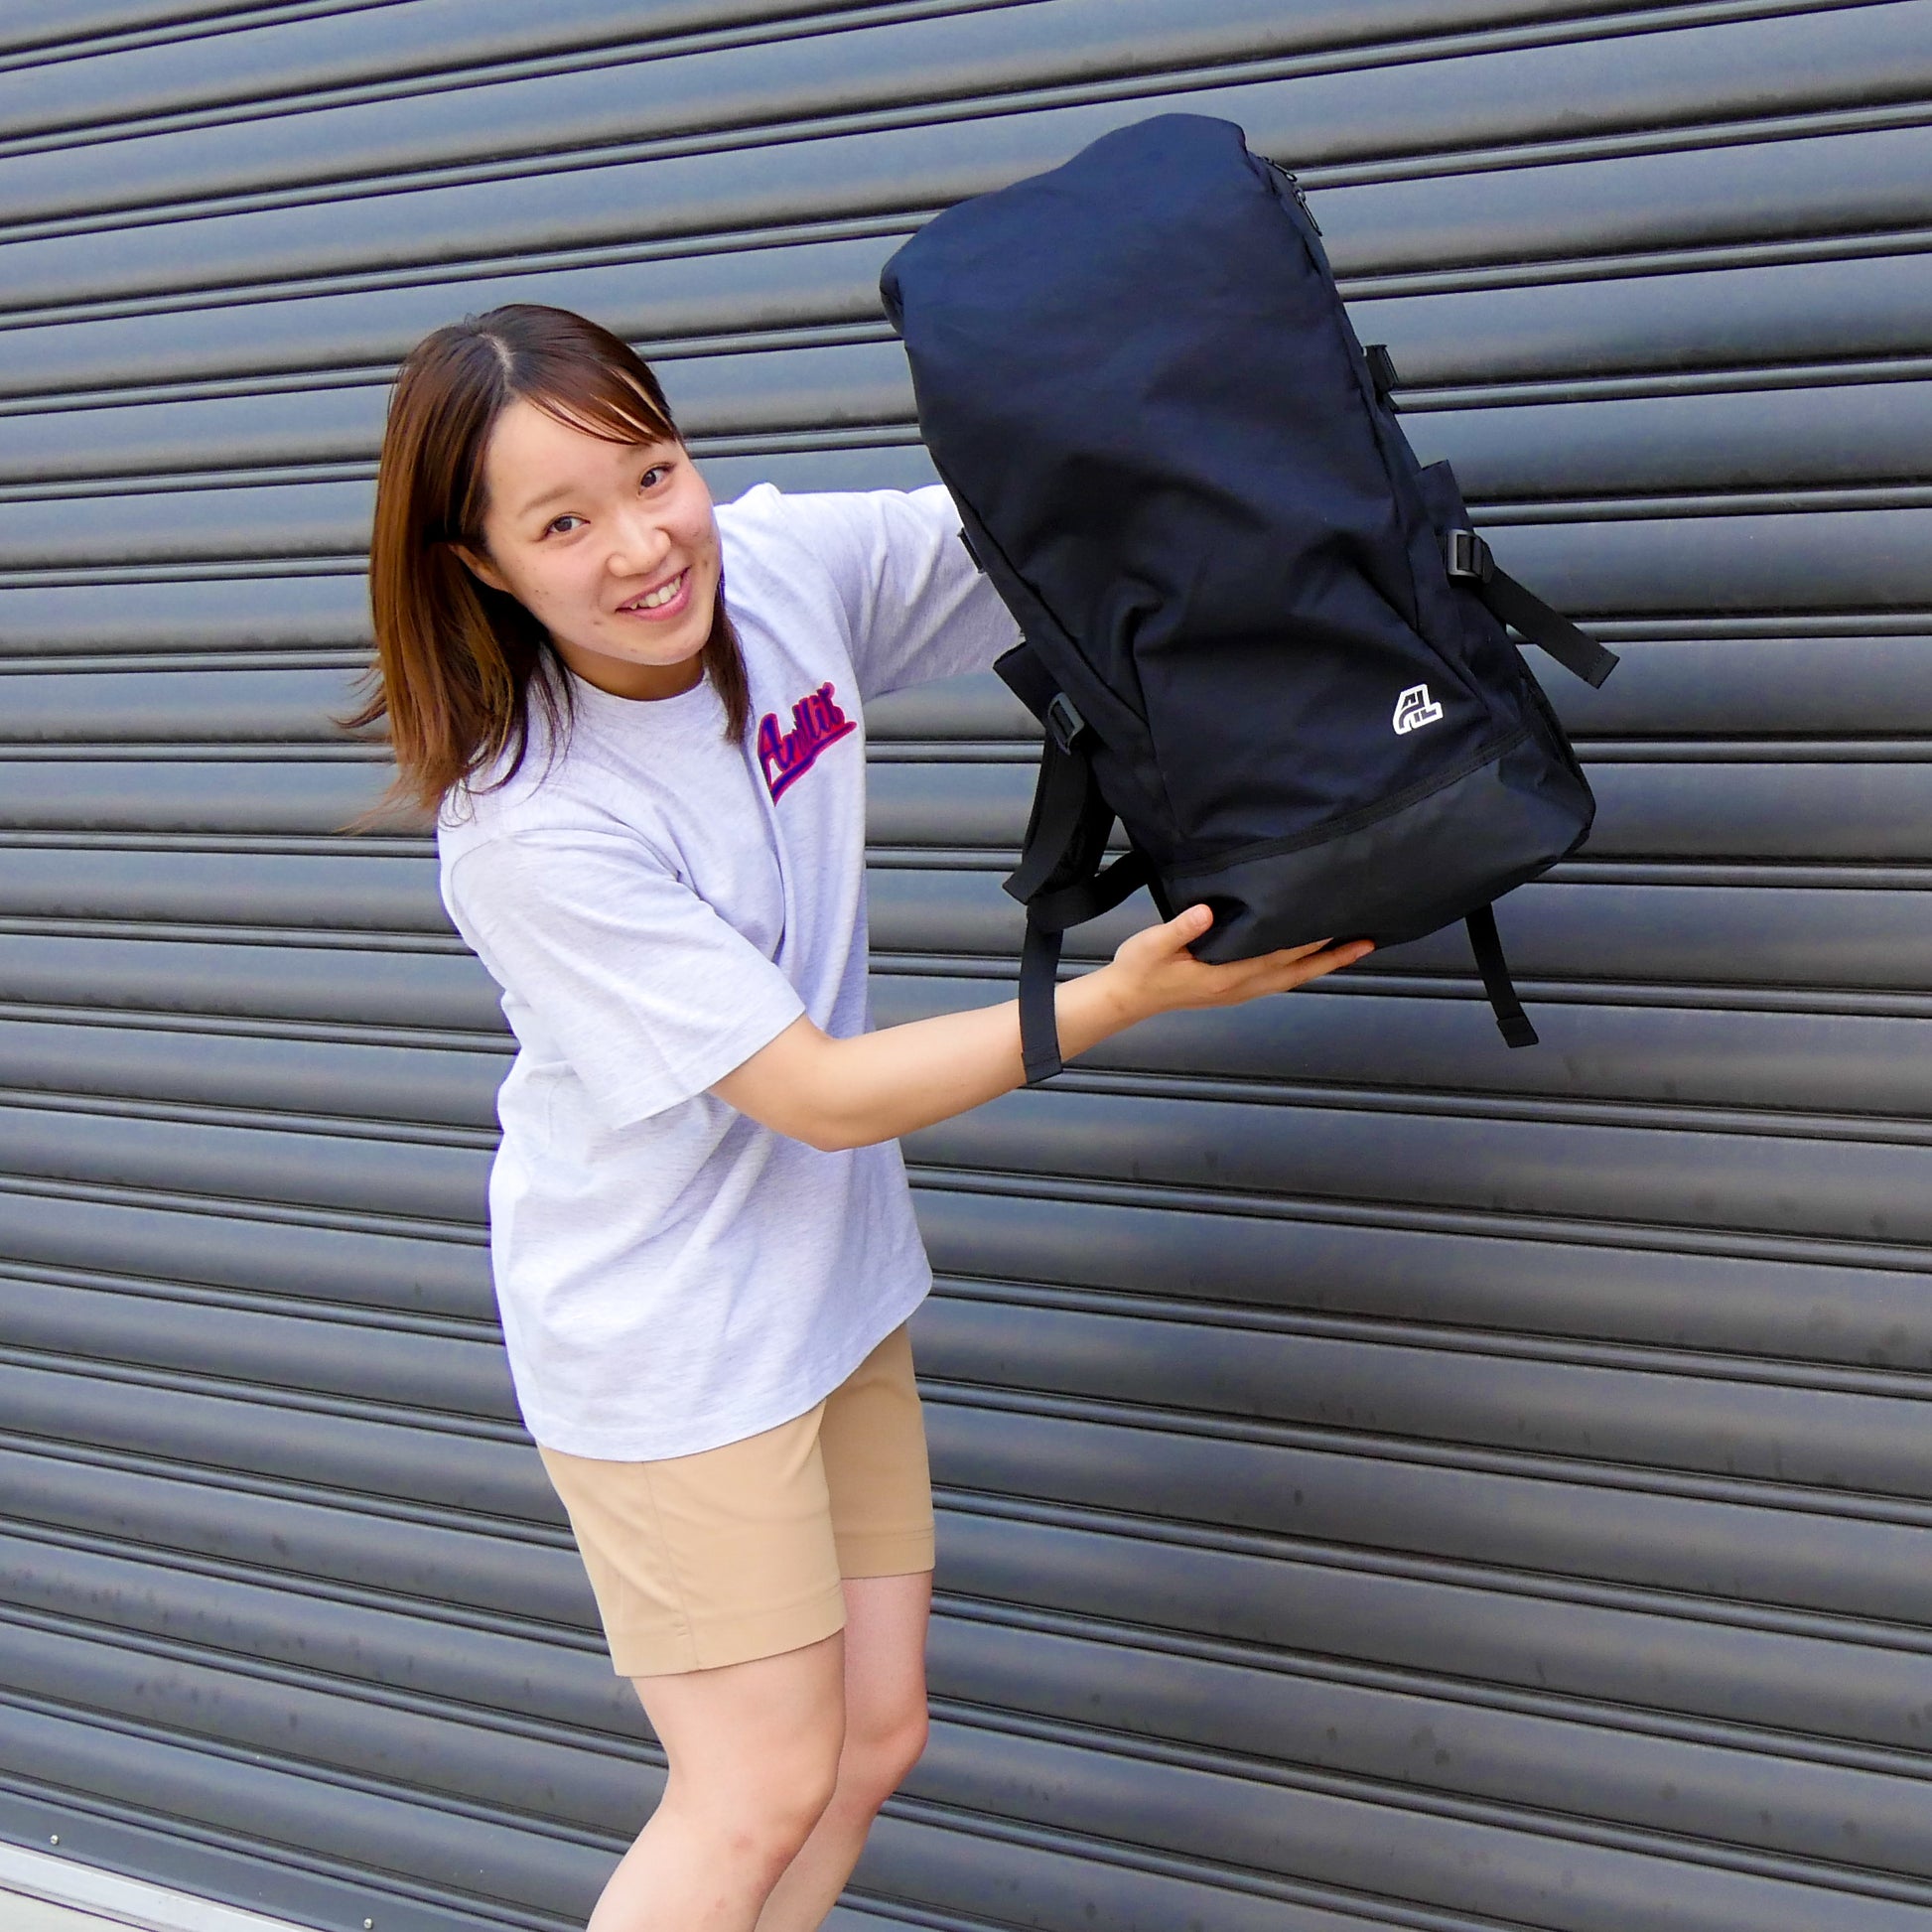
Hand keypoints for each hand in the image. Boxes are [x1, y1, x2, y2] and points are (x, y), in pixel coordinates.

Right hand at [1103, 904, 1372, 1022]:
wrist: (1129, 998)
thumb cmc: (1140, 967)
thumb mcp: (1152, 944)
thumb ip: (1180, 927)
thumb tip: (1207, 912)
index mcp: (1224, 975)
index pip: (1277, 955)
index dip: (1307, 940)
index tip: (1335, 922)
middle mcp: (1240, 987)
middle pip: (1297, 972)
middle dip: (1333, 957)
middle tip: (1367, 941)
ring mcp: (1240, 991)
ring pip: (1293, 978)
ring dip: (1325, 964)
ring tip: (1355, 948)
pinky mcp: (1236, 988)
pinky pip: (1280, 978)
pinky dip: (1304, 967)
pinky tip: (1315, 956)